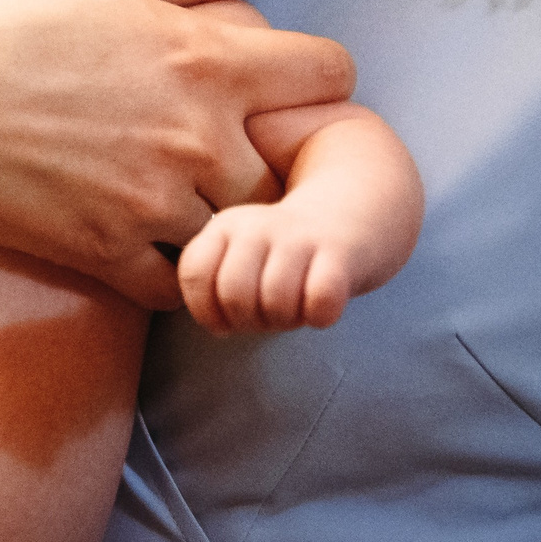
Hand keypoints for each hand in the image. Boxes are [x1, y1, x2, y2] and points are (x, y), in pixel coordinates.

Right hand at [0, 0, 350, 312]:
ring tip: (168, 189)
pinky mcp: (107, 255)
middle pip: (291, 166)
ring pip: (238, 229)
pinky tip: (136, 232)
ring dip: (217, 216)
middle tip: (215, 145)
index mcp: (199, 54)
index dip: (310, 78)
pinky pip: (181, 285)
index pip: (329, 74)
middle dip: (264, 156)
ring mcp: (153, 202)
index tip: (274, 82)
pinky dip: (172, 267)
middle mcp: (193, 134)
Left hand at [176, 201, 357, 332]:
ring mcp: (298, 237)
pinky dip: (320, 316)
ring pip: (276, 301)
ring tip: (294, 308)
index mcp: (224, 228)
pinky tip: (321, 306)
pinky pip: (321, 300)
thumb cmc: (282, 257)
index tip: (226, 320)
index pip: (194, 273)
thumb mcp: (238, 260)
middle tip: (266, 316)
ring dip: (286, 320)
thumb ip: (213, 289)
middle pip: (234, 294)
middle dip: (249, 322)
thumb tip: (218, 326)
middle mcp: (256, 227)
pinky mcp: (339, 251)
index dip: (206, 311)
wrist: (346, 215)